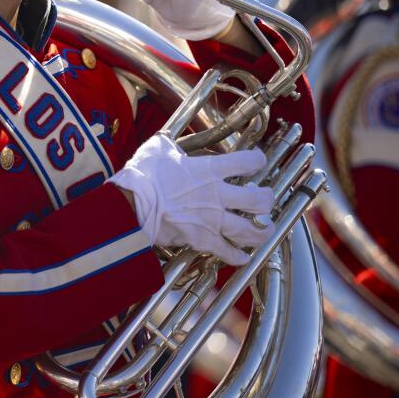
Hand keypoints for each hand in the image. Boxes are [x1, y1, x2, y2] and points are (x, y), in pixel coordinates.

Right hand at [112, 133, 273, 265]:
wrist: (131, 205)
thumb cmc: (142, 175)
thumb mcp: (156, 150)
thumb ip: (167, 145)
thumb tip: (165, 141)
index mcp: (209, 169)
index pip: (248, 161)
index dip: (257, 160)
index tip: (256, 161)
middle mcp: (218, 194)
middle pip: (260, 200)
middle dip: (267, 200)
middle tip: (265, 199)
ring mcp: (212, 219)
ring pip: (252, 229)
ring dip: (262, 231)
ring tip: (264, 229)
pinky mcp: (202, 239)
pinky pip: (227, 252)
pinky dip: (237, 256)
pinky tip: (242, 256)